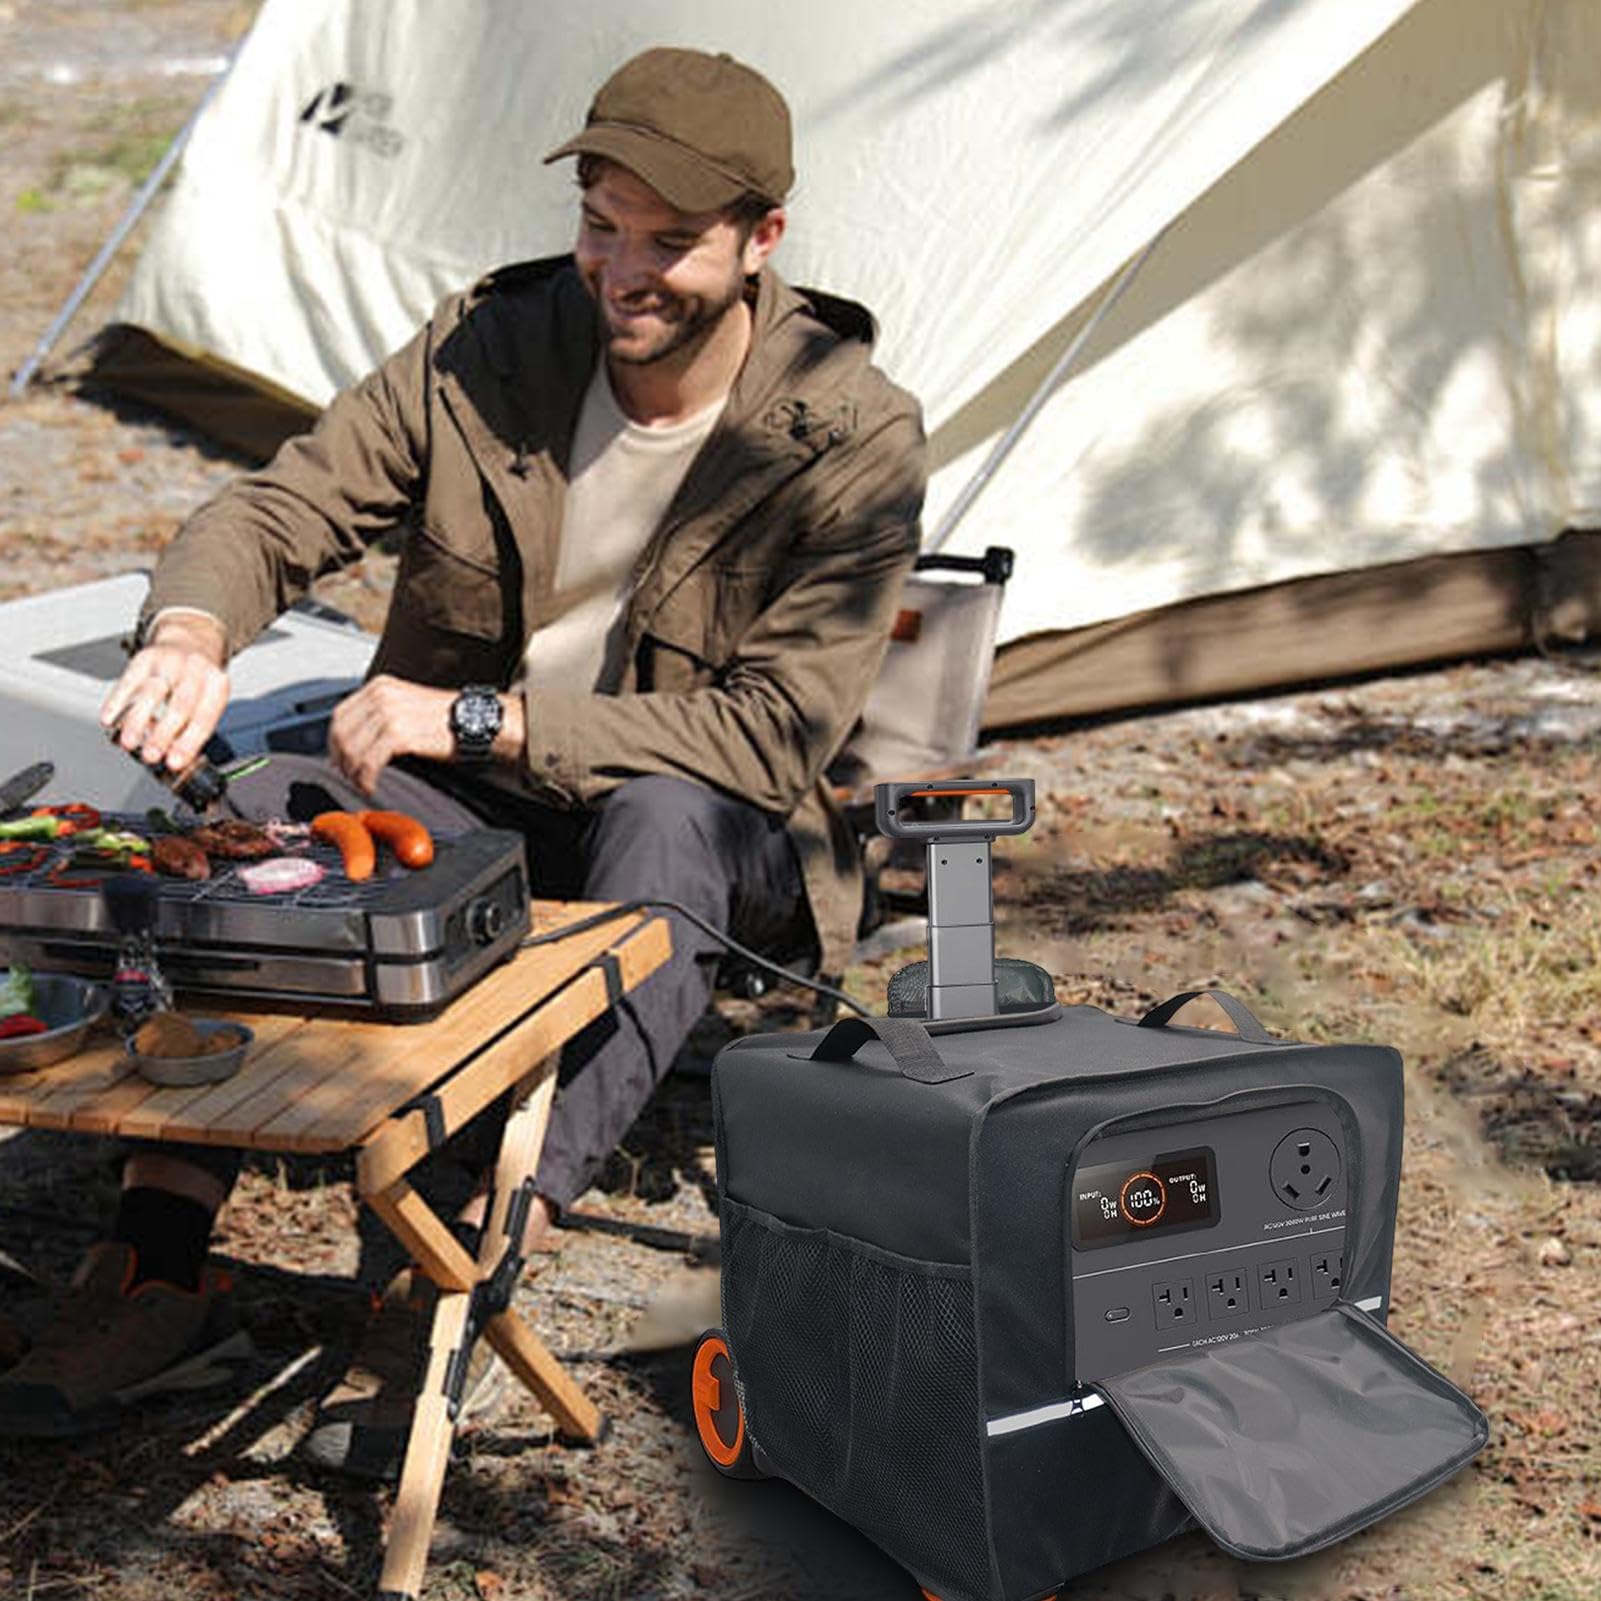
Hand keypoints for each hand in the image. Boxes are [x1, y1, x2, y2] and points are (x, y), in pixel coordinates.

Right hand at [100, 614, 228, 773]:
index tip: (174, 763)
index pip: (205, 718)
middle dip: (164, 734)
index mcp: (217, 685)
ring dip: (138, 721)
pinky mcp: (145, 657)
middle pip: (180, 705)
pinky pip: (129, 680)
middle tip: (151, 756)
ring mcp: (170, 662)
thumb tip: (171, 758)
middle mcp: (196, 670)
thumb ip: (191, 729)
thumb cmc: (198, 680)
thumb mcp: (207, 701)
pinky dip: (117, 701)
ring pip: (152, 692)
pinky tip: (109, 718)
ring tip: (130, 743)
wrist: (191, 639)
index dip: (188, 743)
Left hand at [327, 675, 456, 795]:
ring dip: (354, 773)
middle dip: (342, 761)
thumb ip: (379, 715)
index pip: (340, 715)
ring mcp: (389, 714)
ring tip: (363, 783)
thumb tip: (356, 741)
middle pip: (342, 733)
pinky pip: (370, 762)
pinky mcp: (399, 734)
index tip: (339, 759)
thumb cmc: (446, 718)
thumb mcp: (406, 705)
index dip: (334, 742)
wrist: (475, 721)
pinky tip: (372, 786)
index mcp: (380, 687)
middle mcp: (381, 697)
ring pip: (353, 750)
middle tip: (350, 776)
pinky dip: (366, 779)